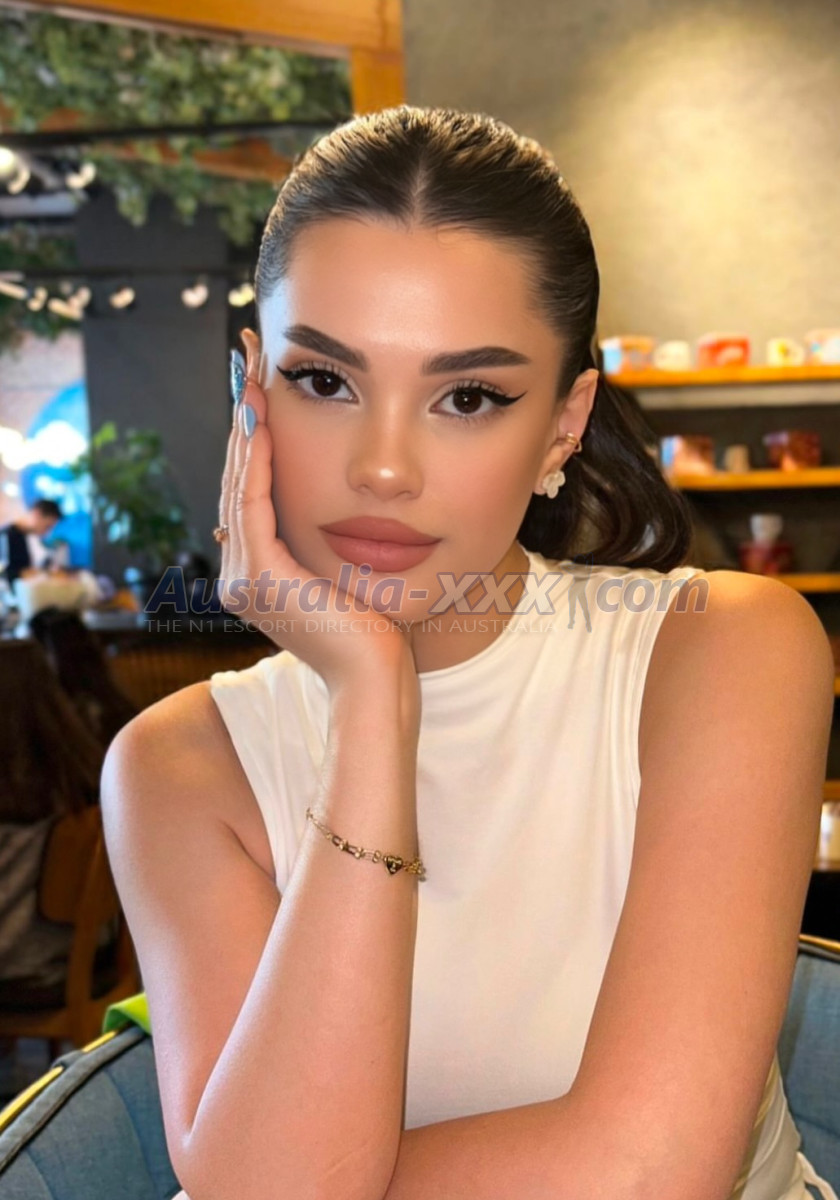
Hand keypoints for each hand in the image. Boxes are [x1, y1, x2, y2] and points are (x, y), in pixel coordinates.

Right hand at [218, 371, 414, 692]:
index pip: (250, 498)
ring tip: (251, 382)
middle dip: (244, 427)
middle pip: (237, 486)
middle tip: (247, 370)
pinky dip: (257, 462)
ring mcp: (245, 581)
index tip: (261, 394)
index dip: (252, 445)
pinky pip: (253, 504)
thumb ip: (328, 544)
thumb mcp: (346, 576)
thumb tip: (338, 504)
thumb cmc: (376, 635)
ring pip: (239, 488)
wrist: (378, 682)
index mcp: (257, 579)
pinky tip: (264, 423)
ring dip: (246, 433)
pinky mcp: (261, 579)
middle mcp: (240, 579)